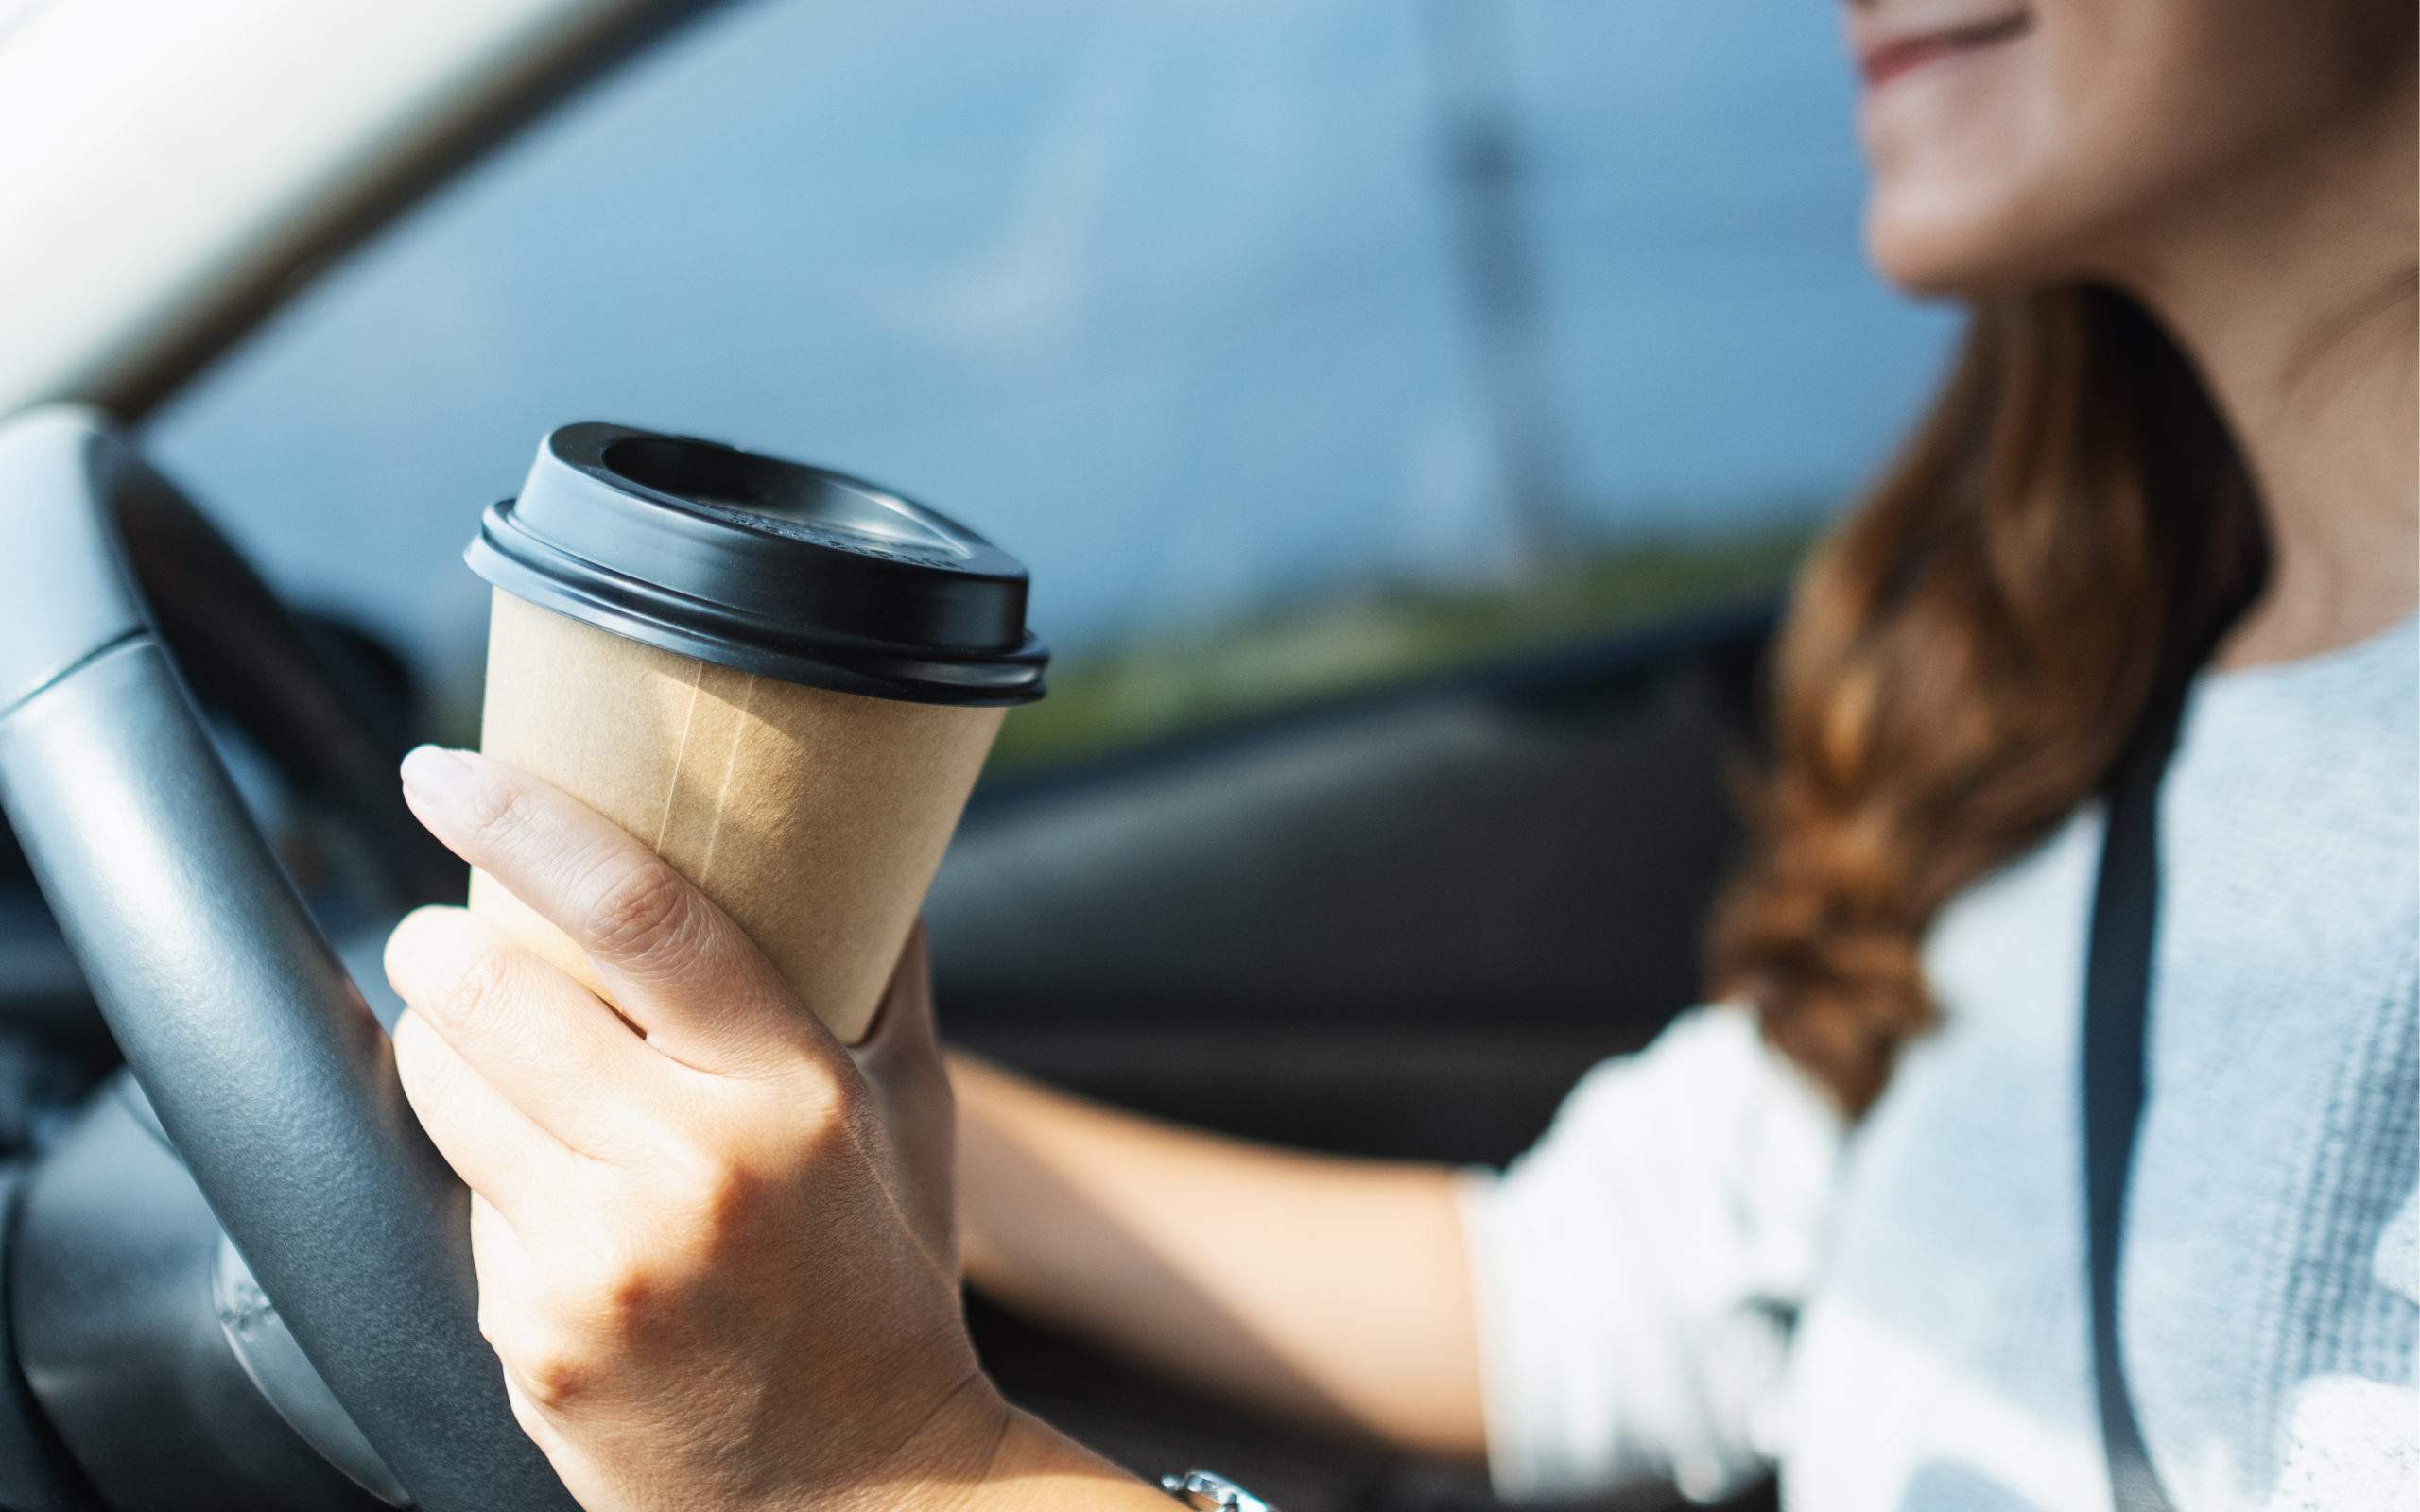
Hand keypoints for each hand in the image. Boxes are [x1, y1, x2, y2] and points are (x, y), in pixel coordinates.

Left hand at [383, 746, 1005, 1511]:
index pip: (639, 914)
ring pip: (444, 1088)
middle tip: (447, 932)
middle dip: (440, 942)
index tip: (447, 771)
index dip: (522, 822)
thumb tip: (869, 838)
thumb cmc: (883, 1283)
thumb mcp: (906, 1116)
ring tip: (500, 1058)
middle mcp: (693, 1168)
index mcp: (794, 1090)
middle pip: (489, 991)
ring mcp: (602, 1260)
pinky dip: (487, 1179)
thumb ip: (881, 973)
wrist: (865, 1490)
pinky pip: (462, 1206)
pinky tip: (554, 1202)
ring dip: (446, 1047)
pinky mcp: (536, 1335)